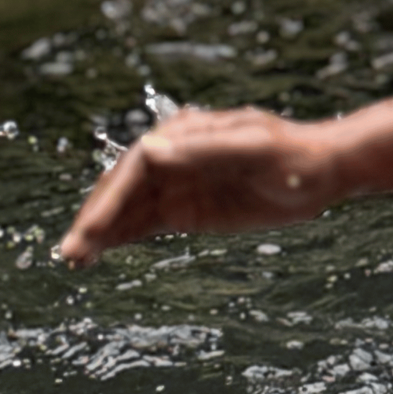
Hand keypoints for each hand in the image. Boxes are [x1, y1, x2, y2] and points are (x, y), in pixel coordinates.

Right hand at [57, 107, 339, 267]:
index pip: (136, 165)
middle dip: (96, 219)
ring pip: (128, 210)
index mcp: (185, 133)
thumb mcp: (255, 149)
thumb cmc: (293, 155)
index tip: (94, 228)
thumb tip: (152, 149)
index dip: (112, 197)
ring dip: (99, 233)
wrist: (322, 172)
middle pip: (122, 188)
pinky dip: (119, 239)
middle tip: (70, 252)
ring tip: (73, 260)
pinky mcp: (186, 210)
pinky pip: (145, 225)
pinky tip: (96, 256)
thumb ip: (205, 150)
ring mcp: (177, 185)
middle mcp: (173, 156)